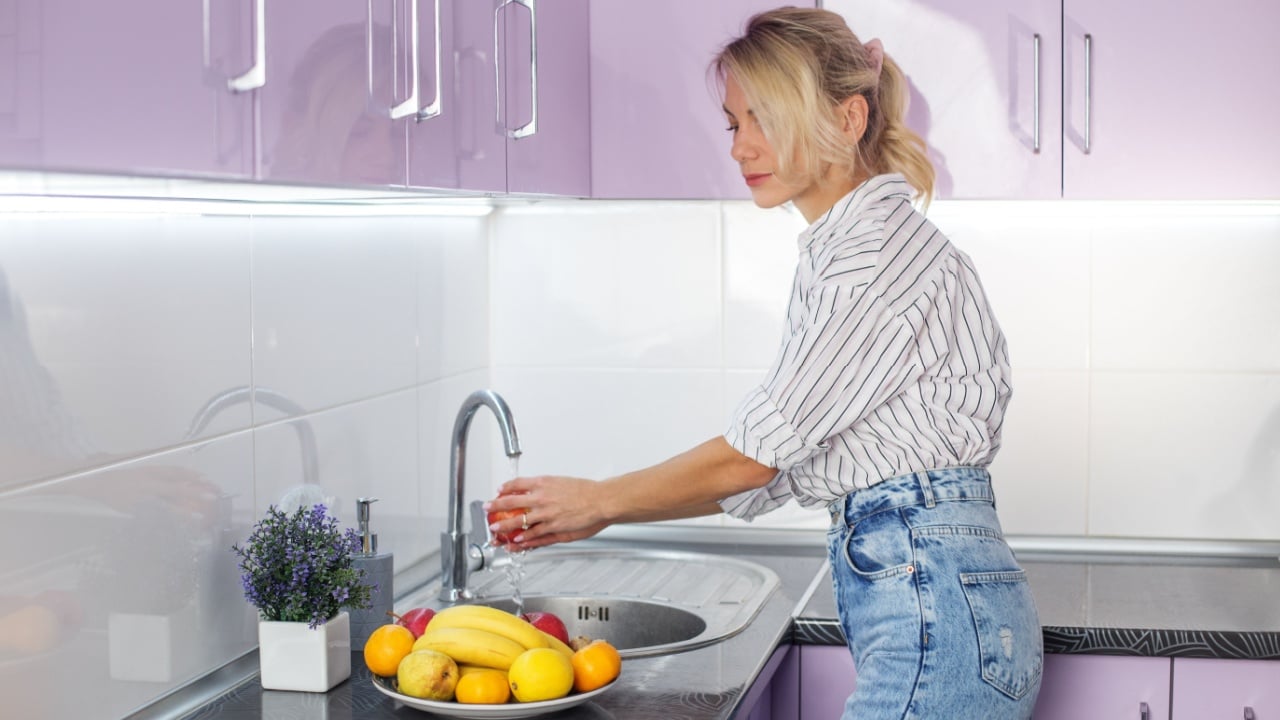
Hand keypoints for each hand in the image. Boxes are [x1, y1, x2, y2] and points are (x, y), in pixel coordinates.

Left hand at [484, 475, 610, 550]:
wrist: (601, 501)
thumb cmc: (586, 492)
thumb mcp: (562, 482)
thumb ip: (547, 487)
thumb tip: (536, 489)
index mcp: (543, 484)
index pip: (517, 484)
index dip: (505, 488)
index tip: (500, 490)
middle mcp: (541, 499)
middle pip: (511, 502)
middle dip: (495, 506)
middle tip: (487, 508)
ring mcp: (546, 515)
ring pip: (519, 522)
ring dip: (504, 527)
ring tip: (495, 530)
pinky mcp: (553, 529)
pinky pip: (533, 536)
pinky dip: (523, 540)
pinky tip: (515, 542)